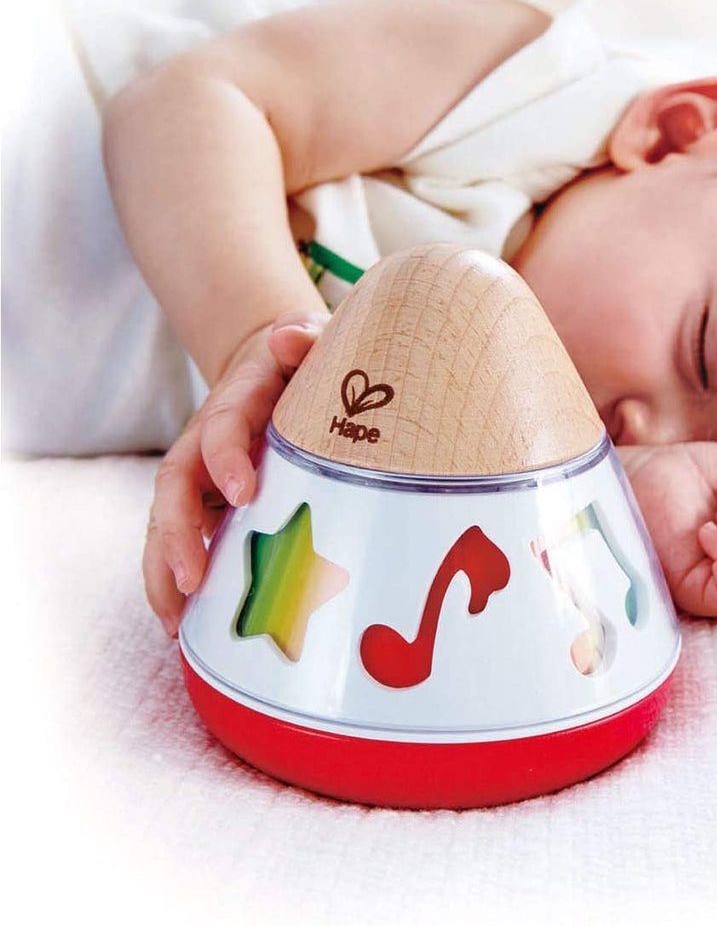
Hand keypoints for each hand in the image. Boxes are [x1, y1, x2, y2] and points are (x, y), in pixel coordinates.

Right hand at [142, 309, 329, 636]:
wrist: (273, 362)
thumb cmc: (301, 361)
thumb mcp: (308, 342)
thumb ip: (303, 338)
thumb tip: (290, 336)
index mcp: (237, 403)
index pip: (222, 428)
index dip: (226, 458)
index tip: (244, 493)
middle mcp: (206, 440)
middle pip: (175, 486)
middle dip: (177, 533)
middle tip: (193, 579)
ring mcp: (201, 474)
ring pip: (166, 522)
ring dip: (165, 570)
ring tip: (175, 622)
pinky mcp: (205, 500)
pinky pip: (182, 540)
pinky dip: (175, 580)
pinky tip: (184, 624)